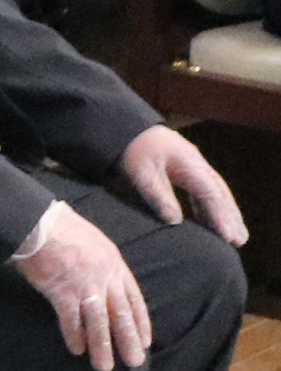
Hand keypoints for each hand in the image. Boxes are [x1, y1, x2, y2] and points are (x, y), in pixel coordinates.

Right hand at [13, 200, 151, 370]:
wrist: (38, 222)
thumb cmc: (62, 229)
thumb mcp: (95, 243)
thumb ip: (102, 265)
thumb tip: (104, 284)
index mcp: (115, 264)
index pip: (134, 299)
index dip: (140, 322)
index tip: (145, 341)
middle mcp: (105, 276)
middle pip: (120, 314)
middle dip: (128, 340)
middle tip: (135, 362)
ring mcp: (85, 284)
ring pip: (99, 322)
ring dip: (102, 346)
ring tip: (104, 367)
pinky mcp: (62, 290)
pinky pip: (71, 318)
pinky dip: (75, 335)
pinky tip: (77, 350)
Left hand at [123, 122, 249, 244]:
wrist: (130, 130)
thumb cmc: (135, 150)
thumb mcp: (142, 173)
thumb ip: (158, 195)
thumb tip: (175, 221)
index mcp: (190, 165)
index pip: (210, 194)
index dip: (221, 216)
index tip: (228, 236)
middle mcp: (198, 166)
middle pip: (221, 194)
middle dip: (232, 217)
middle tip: (241, 240)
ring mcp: (194, 167)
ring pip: (216, 193)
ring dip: (226, 213)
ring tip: (234, 236)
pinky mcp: (187, 171)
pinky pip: (204, 192)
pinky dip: (210, 207)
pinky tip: (210, 222)